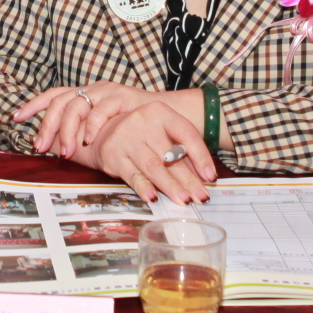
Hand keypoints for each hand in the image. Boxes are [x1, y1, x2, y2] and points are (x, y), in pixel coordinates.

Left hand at [13, 82, 161, 157]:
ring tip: (65, 152)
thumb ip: (79, 133)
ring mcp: (106, 91)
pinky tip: (87, 140)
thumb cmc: (131, 127)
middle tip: (39, 147)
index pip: (52, 95)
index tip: (15, 117)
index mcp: (83, 94)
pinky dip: (92, 125)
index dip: (33, 105)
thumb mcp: (100, 129)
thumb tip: (51, 147)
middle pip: (60, 101)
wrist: (167, 117)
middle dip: (47, 125)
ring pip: (77, 105)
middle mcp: (91, 89)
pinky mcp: (122, 96)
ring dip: (67, 130)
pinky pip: (101, 109)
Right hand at [84, 92, 214, 204]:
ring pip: (153, 166)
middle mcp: (142, 121)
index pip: (186, 133)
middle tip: (201, 196)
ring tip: (184, 200)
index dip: (200, 155)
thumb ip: (181, 149)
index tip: (210, 176)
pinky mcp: (112, 155)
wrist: (102, 131)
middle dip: (188, 179)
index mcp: (160, 112)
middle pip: (170, 155)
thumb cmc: (141, 133)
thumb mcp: (162, 131)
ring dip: (170, 186)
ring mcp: (126, 138)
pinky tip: (154, 198)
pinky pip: (132, 175)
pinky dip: (144, 188)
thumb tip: (204, 176)